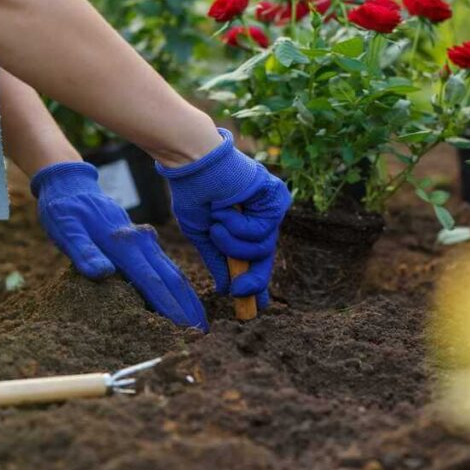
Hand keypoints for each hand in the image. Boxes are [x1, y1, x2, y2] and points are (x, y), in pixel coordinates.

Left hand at [31, 162, 206, 330]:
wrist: (71, 183)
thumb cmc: (64, 210)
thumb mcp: (66, 230)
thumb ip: (84, 252)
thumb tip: (103, 273)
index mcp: (124, 244)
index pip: (153, 283)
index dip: (170, 308)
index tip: (184, 329)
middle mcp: (142, 242)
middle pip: (172, 279)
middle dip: (189, 308)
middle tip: (203, 334)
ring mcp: (146, 240)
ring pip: (173, 272)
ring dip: (188, 298)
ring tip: (199, 322)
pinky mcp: (144, 241)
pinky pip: (166, 267)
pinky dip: (178, 286)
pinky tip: (183, 300)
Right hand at [157, 129, 291, 309]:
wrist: (194, 164)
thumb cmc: (194, 192)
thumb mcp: (202, 235)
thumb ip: (217, 260)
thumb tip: (227, 289)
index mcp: (244, 225)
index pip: (255, 257)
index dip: (256, 281)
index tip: (257, 306)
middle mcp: (260, 216)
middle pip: (264, 257)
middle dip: (253, 279)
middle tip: (240, 291)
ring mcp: (269, 207)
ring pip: (261, 247)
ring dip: (233, 243)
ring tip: (217, 223)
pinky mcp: (276, 197)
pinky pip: (262, 230)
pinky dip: (239, 226)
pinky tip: (227, 210)